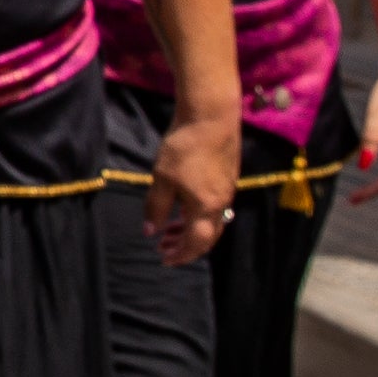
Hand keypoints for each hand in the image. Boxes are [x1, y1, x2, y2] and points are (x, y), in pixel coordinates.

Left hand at [147, 113, 239, 267]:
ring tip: (169, 231)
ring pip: (212, 222)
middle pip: (208, 237)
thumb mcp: (162, 179)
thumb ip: (157, 207)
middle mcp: (221, 203)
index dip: (181, 255)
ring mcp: (227, 191)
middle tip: (164, 249)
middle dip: (187, 247)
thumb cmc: (184, 148)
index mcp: (206, 207)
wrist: (211, 117)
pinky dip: (198, 216)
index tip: (164, 259)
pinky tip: (183, 209)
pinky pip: (215, 208)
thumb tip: (150, 232)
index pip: (196, 242)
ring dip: (192, 231)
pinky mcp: (227, 179)